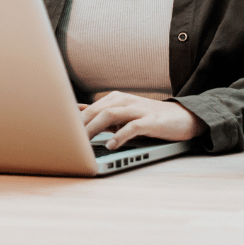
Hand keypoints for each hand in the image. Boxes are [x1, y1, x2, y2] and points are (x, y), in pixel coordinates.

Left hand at [80, 92, 205, 150]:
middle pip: (96, 110)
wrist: (181, 117)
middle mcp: (124, 100)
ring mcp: (138, 109)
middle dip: (81, 125)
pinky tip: (111, 145)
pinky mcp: (151, 121)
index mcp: (115, 99)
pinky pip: (132, 127)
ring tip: (84, 142)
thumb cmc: (148, 118)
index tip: (61, 133)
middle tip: (68, 141)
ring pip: (110, 115)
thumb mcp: (122, 114)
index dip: (74, 121)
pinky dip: (120, 136)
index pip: (89, 109)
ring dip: (95, 129)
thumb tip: (77, 113)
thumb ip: (102, 114)